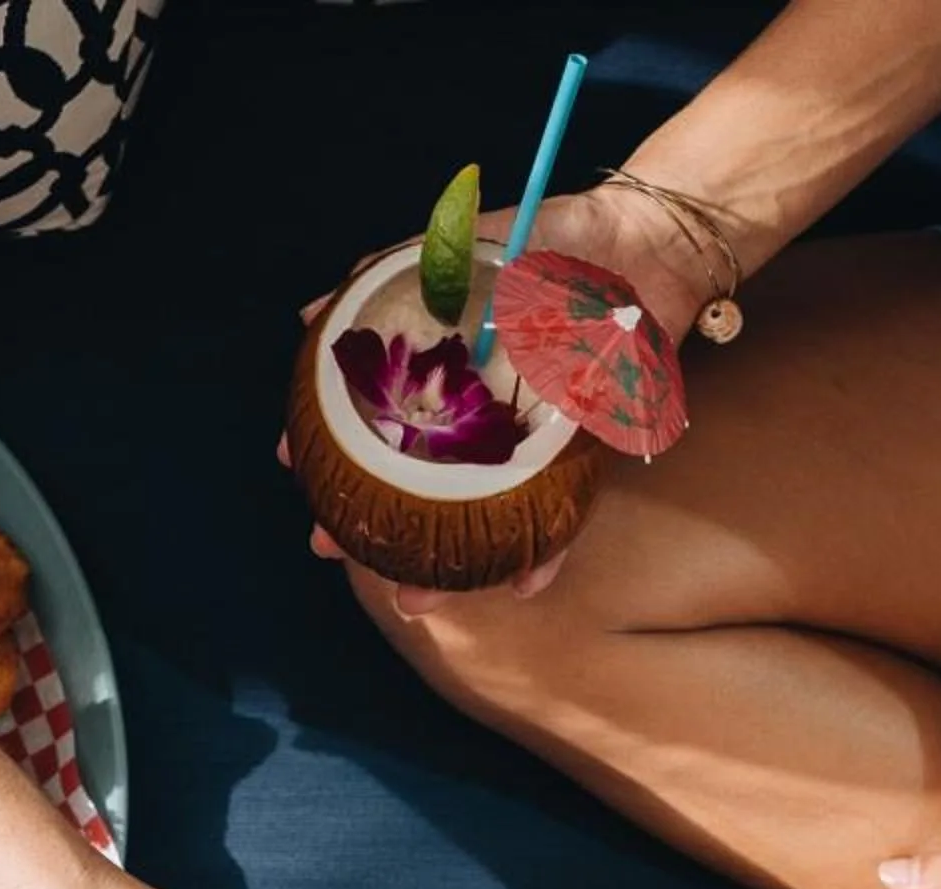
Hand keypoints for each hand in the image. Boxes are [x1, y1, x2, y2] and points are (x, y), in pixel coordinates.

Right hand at [287, 185, 715, 605]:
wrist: (648, 247)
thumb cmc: (556, 239)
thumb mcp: (462, 245)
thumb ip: (391, 274)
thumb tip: (309, 316)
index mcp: (444, 371)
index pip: (373, 418)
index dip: (327, 445)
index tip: (292, 466)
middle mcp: (478, 415)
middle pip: (413, 482)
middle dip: (368, 525)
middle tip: (330, 546)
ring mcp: (526, 441)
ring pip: (475, 516)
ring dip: (443, 566)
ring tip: (414, 598)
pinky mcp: (582, 454)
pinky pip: (560, 514)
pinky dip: (544, 553)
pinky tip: (524, 583)